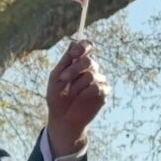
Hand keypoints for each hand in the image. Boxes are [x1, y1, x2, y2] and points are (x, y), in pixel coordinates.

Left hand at [46, 40, 109, 155]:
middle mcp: (91, 69)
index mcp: (78, 63)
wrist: (61, 118)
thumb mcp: (56, 77)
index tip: (74, 54)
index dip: (83, 47)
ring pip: (92, 74)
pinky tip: (80, 98)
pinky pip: (97, 87)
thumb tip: (73, 42)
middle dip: (73, 70)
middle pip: (89, 61)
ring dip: (76, 85)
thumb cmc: (57, 97)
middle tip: (63, 80)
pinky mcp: (104, 93)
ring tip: (70, 94)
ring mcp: (99, 80)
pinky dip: (85, 92)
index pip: (87, 46)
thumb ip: (66, 61)